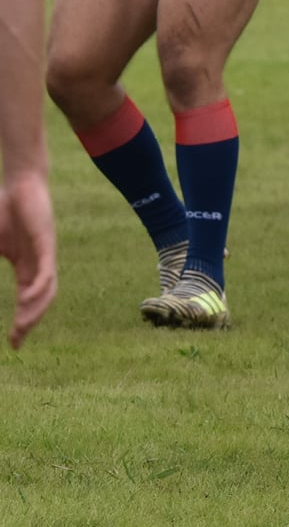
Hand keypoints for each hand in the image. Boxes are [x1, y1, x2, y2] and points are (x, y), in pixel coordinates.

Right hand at [0, 174, 55, 347]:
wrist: (20, 183)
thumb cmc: (4, 210)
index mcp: (25, 265)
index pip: (26, 300)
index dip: (21, 321)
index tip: (14, 342)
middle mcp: (38, 264)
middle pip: (40, 300)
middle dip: (29, 322)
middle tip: (17, 342)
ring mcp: (44, 254)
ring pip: (47, 289)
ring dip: (36, 310)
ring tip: (23, 327)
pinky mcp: (46, 243)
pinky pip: (46, 270)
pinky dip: (39, 286)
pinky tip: (28, 299)